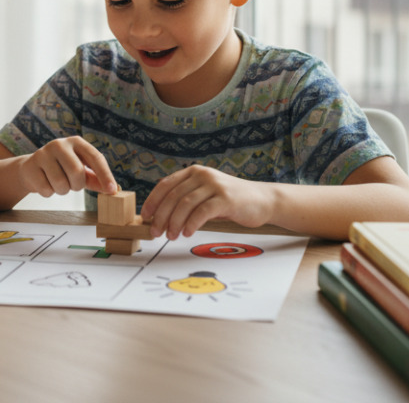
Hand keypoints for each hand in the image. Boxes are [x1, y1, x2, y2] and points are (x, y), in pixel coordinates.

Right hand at [18, 136, 117, 197]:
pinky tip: (45, 183)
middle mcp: (60, 144)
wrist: (32, 169)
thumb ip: (96, 179)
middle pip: (77, 172)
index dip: (105, 175)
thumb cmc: (61, 169)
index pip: (95, 157)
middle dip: (77, 185)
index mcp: (76, 142)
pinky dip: (49, 193)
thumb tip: (113, 190)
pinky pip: (46, 189)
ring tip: (58, 183)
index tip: (112, 190)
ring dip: (62, 190)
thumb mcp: (81, 171)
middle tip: (72, 185)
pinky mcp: (31, 165)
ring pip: (61, 183)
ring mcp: (44, 153)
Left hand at [140, 165, 276, 238]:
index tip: (145, 216)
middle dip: (161, 216)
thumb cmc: (231, 201)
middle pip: (173, 196)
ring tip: (171, 236)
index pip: (165, 185)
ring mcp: (215, 185)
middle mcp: (203, 175)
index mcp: (194, 172)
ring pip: (185, 204)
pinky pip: (202, 211)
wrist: (263, 200)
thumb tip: (161, 216)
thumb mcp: (205, 194)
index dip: (153, 201)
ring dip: (174, 222)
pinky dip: (192, 224)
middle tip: (156, 232)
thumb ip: (187, 199)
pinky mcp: (226, 199)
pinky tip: (187, 233)